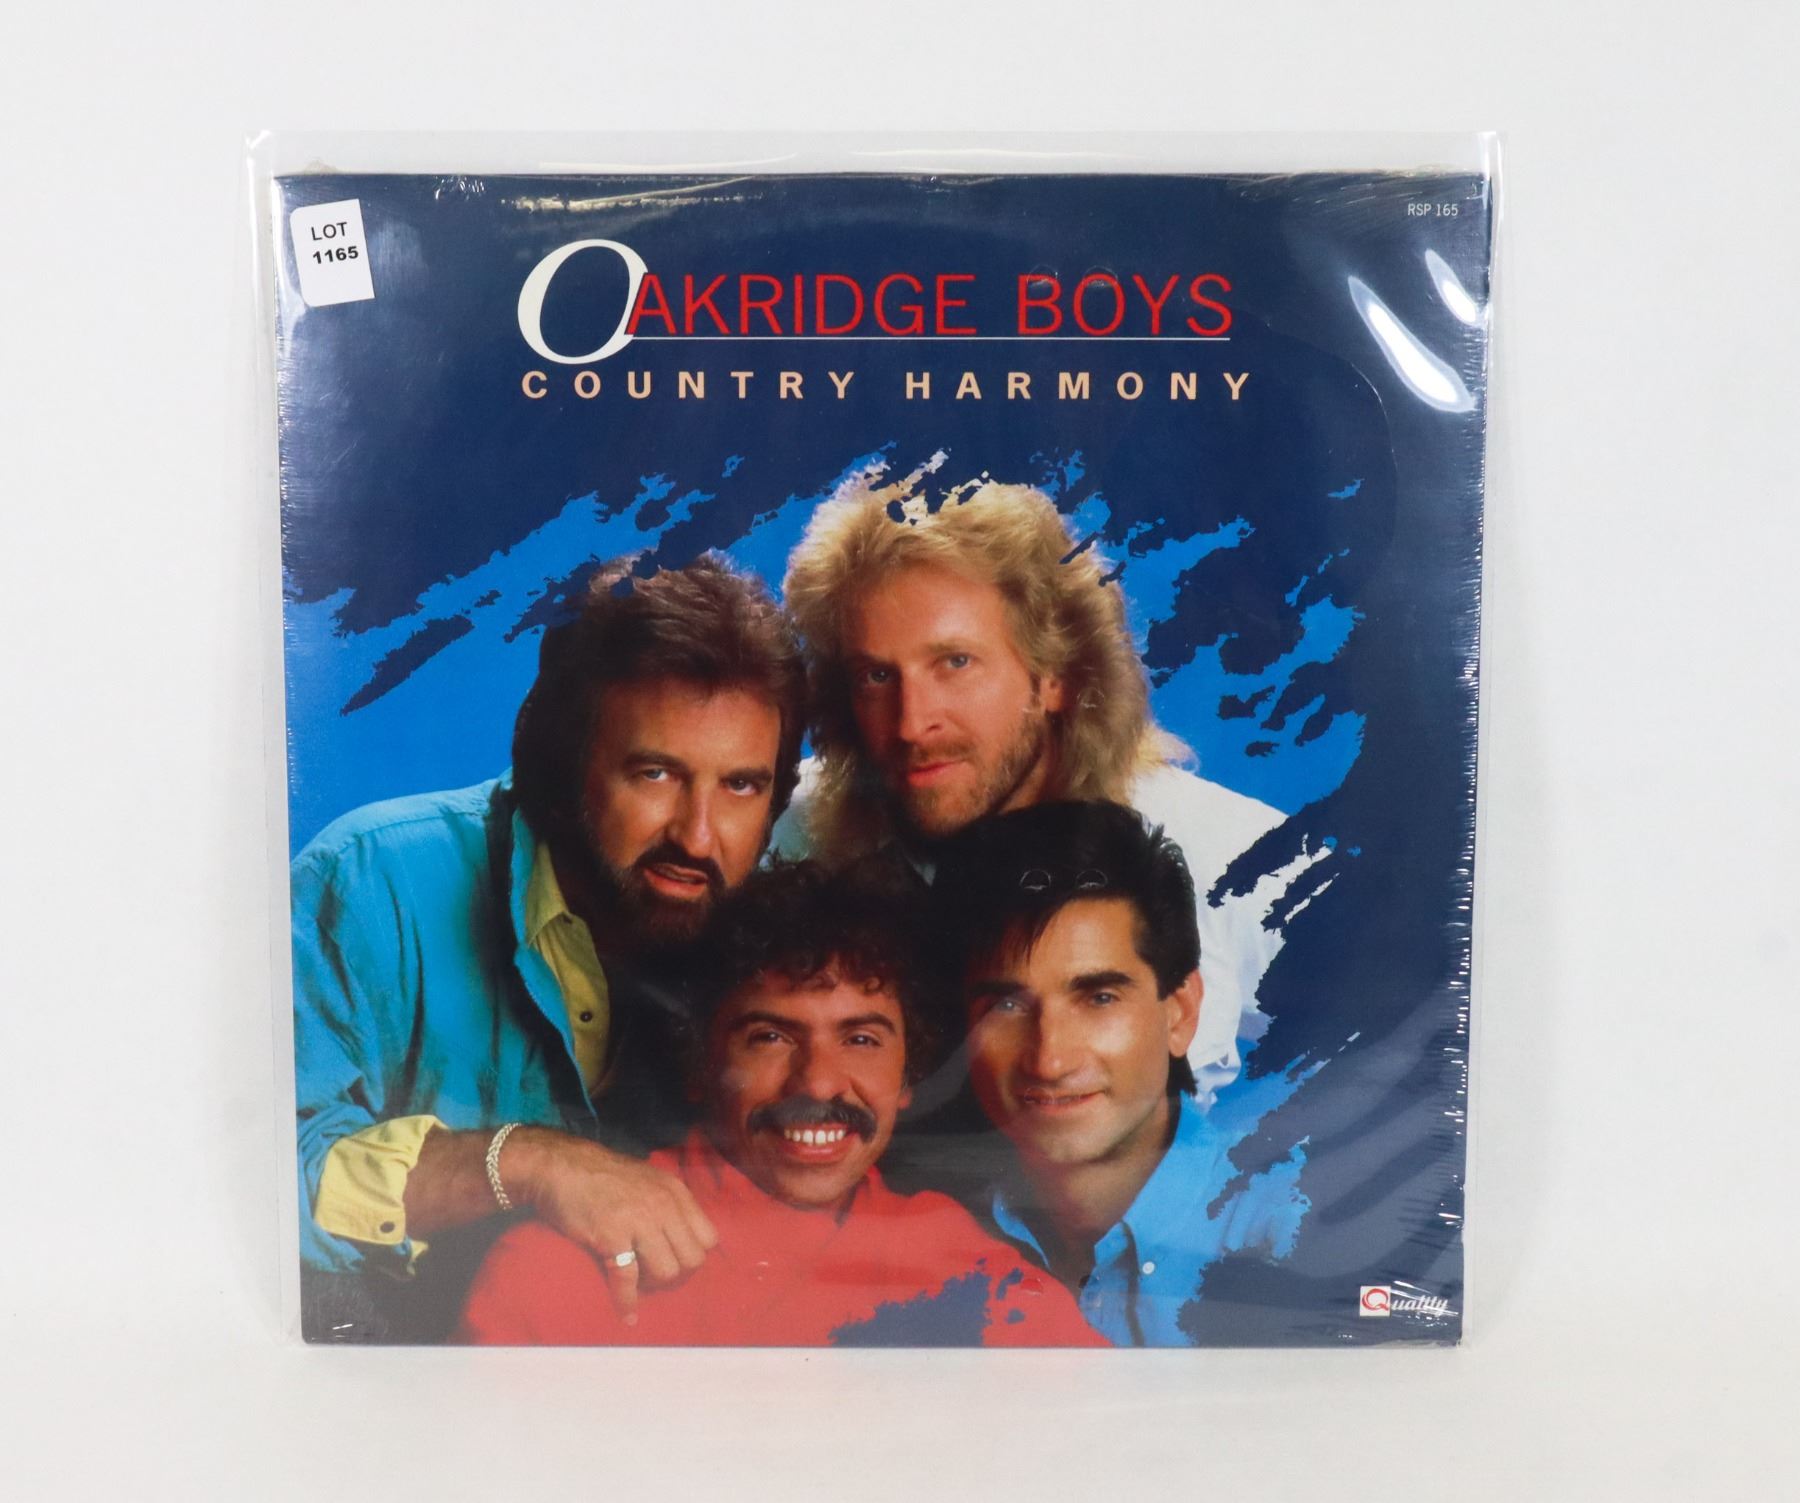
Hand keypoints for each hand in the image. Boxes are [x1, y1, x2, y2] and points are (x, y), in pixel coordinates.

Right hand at [503, 1128, 717, 1324]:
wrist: (562, 1167)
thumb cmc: (604, 1178)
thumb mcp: (649, 1181)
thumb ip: (669, 1205)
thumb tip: (681, 1239)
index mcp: (675, 1192)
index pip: (708, 1238)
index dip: (692, 1256)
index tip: (675, 1262)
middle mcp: (663, 1205)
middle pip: (692, 1259)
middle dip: (676, 1275)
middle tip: (655, 1277)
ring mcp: (639, 1220)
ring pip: (666, 1271)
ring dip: (653, 1286)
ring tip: (639, 1284)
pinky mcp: (612, 1235)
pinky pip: (628, 1279)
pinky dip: (627, 1301)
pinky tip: (627, 1313)